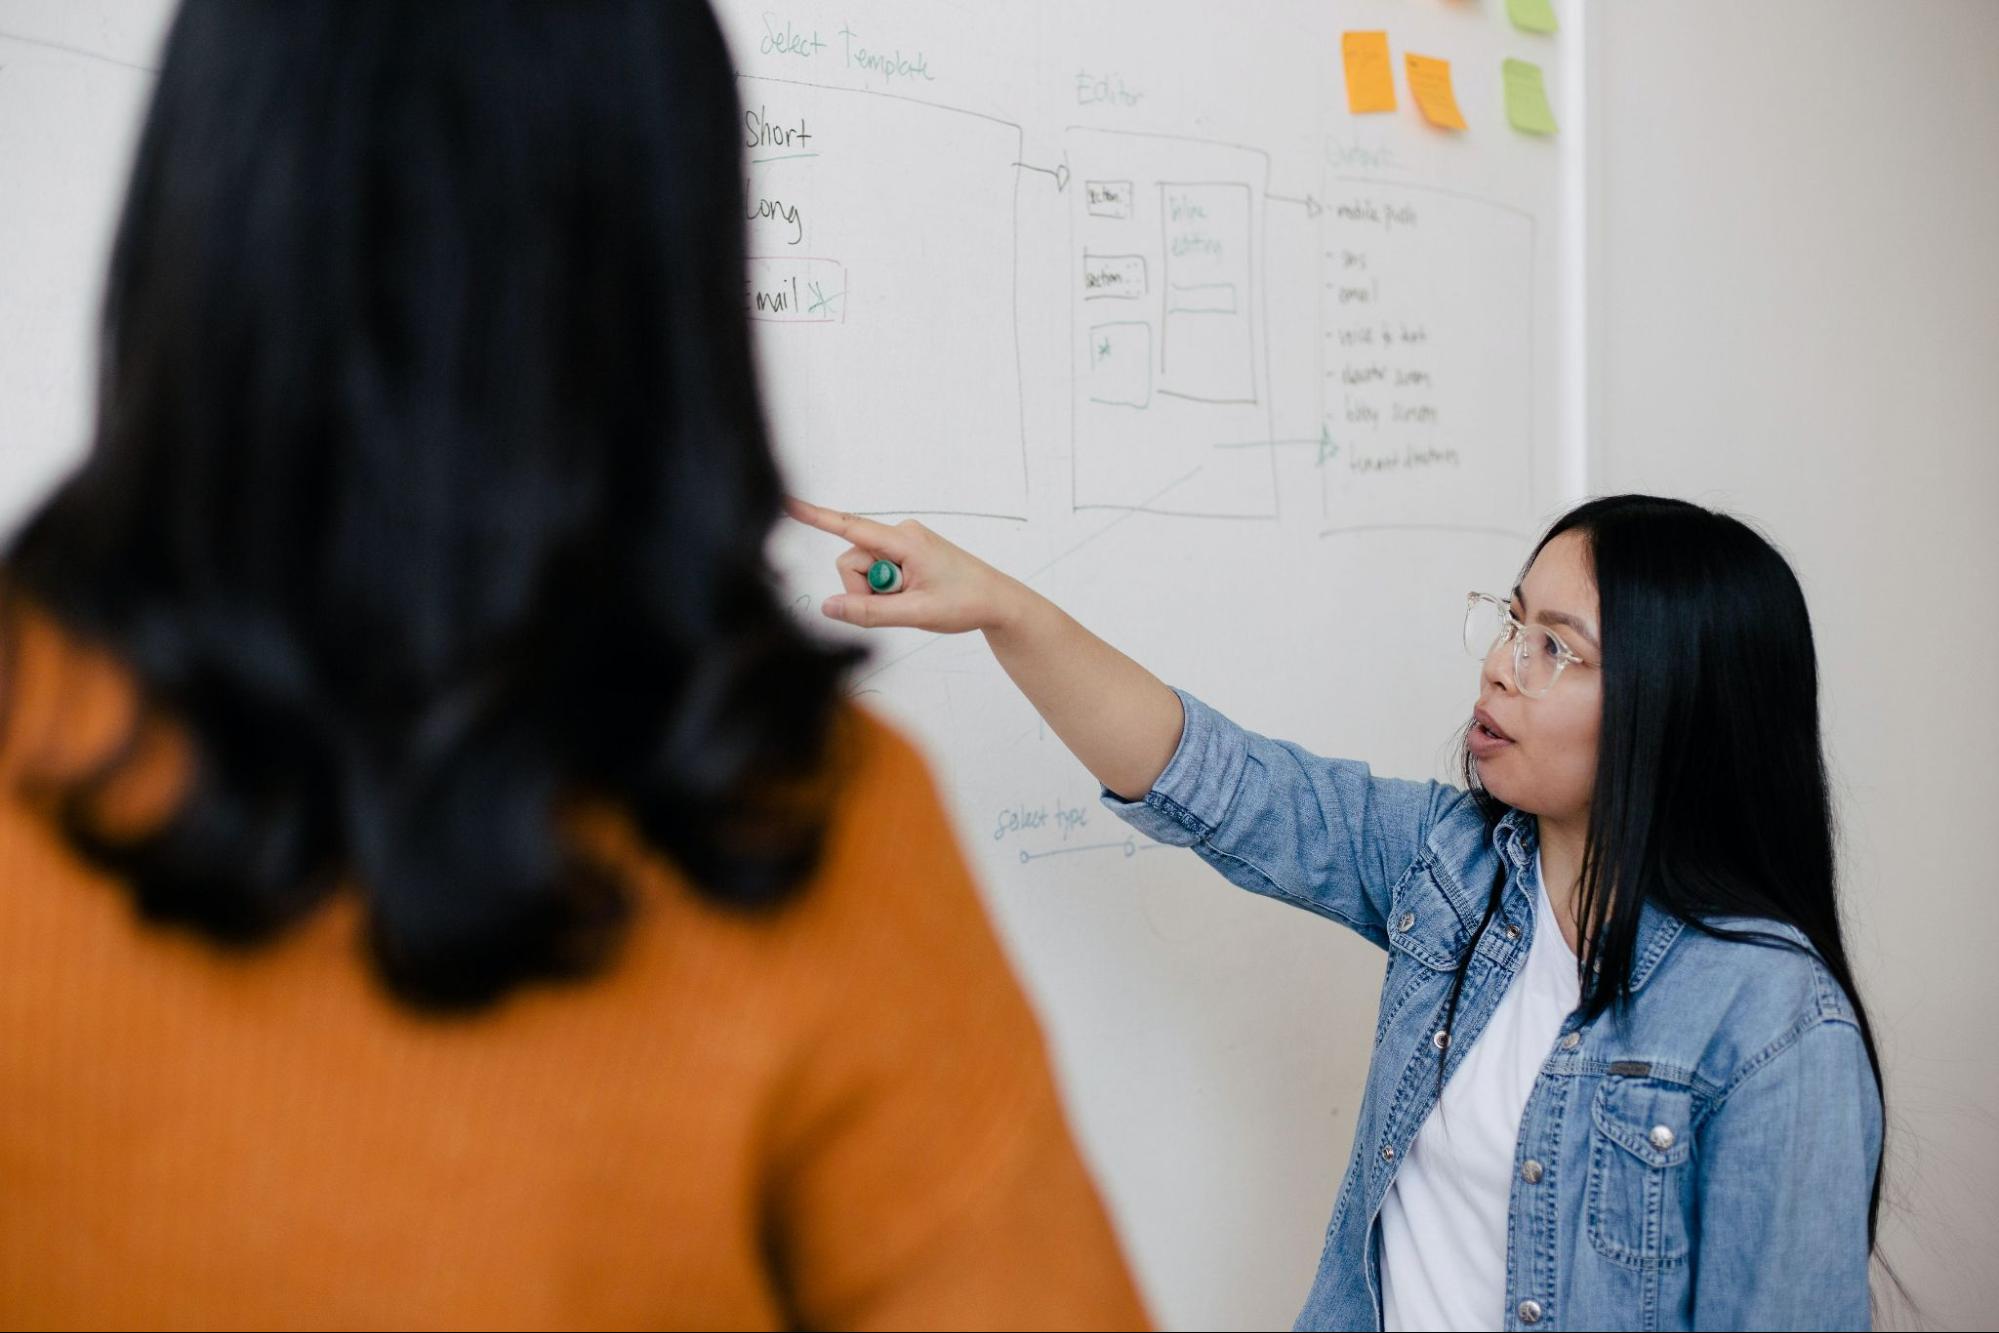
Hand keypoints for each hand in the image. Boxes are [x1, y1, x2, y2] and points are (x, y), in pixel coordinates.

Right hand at [785, 499, 1023, 633]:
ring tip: (911, 600)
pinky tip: (912, 594)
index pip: (850, 526)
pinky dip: (887, 589)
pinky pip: (878, 571)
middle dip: (864, 589)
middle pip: (852, 560)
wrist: (997, 601)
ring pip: (863, 569)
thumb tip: (828, 607)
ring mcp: (902, 543)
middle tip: (900, 605)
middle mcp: (900, 534)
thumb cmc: (965, 602)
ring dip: (878, 592)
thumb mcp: (915, 613)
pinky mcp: (905, 553)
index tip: (786, 502)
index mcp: (904, 540)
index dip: (815, 516)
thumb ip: (868, 612)